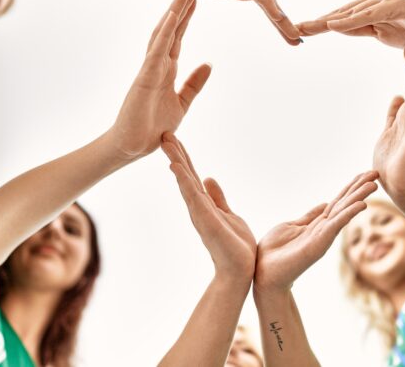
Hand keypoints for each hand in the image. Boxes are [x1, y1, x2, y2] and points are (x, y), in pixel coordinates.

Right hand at [107, 0, 209, 161]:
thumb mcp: (182, 102)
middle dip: (180, 8)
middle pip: (170, 30)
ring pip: (162, 35)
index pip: (178, 38)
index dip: (186, 18)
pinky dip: (165, 33)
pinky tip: (173, 17)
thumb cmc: (153, 126)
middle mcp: (157, 65)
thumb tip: (209, 64)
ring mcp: (150, 69)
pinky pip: (156, 51)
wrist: (134, 146)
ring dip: (173, 13)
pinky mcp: (145, 77)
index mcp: (166, 70)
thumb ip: (194, 83)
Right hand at [162, 133, 256, 281]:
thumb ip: (218, 198)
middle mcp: (198, 207)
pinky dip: (184, 180)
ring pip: (185, 181)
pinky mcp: (205, 219)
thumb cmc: (235, 246)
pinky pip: (193, 195)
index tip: (174, 138)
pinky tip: (176, 166)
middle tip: (165, 133)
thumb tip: (209, 179)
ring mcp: (200, 213)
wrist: (239, 271)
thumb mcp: (228, 214)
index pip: (191, 176)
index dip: (183, 157)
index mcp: (204, 204)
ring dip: (177, 161)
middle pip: (185, 175)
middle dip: (176, 154)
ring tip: (167, 142)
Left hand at [254, 171, 377, 292]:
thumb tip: (324, 204)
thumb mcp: (293, 225)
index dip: (351, 186)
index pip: (338, 201)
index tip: (366, 173)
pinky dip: (348, 214)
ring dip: (359, 197)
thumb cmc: (275, 251)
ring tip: (373, 184)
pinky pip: (336, 225)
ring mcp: (323, 237)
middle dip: (360, 188)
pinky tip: (362, 204)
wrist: (264, 272)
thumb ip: (310, 216)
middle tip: (376, 173)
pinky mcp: (318, 244)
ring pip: (344, 212)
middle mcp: (324, 229)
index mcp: (318, 223)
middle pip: (345, 204)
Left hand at [297, 0, 404, 47]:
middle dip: (316, 22)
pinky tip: (334, 26)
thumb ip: (358, 28)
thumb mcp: (379, 33)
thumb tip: (335, 27)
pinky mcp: (396, 4)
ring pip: (350, 13)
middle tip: (292, 28)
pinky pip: (368, 15)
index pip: (338, 16)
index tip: (298, 30)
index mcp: (367, 5)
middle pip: (339, 12)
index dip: (318, 24)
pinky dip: (350, 21)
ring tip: (306, 27)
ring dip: (326, 22)